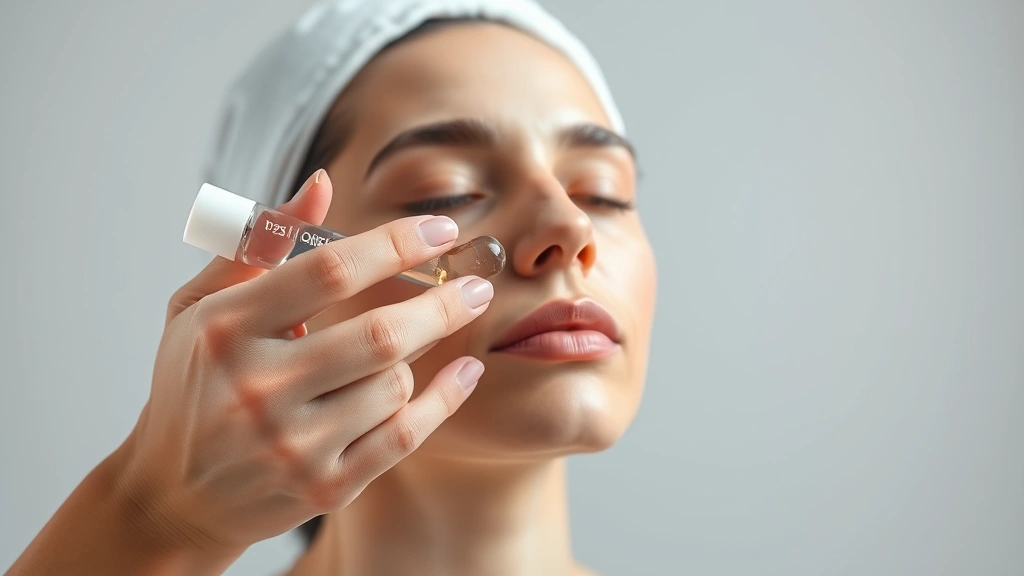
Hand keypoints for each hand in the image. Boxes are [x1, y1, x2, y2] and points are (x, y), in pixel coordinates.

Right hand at [118, 170, 490, 554]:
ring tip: (409, 345)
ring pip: (395, 384)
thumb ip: (259, 244)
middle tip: (476, 286)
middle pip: (379, 334)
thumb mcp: (202, 308)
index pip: (329, 271)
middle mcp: (257, 388)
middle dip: (442, 304)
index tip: (442, 231)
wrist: (174, 498)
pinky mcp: (322, 489)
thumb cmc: (193, 386)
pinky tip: (465, 371)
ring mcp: (291, 445)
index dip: (396, 244)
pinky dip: (445, 399)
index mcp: (226, 330)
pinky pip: (404, 436)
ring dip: (416, 357)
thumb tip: (322, 185)